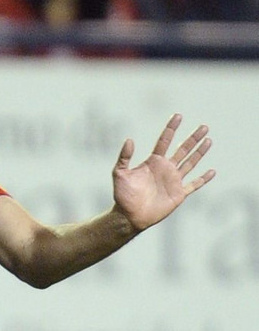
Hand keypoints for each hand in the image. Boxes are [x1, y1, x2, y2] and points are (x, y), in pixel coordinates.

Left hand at [112, 113, 214, 230]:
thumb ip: (124, 156)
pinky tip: (212, 171)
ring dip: (200, 152)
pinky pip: (194, 184)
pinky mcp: (179, 193)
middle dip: (193, 138)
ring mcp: (173, 180)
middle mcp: (165, 168)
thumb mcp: (119, 172)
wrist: (129, 215)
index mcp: (153, 161)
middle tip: (204, 126)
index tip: (178, 115)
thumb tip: (129, 139)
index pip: (164, 141)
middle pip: (183, 149)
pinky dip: (203, 178)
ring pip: (190, 163)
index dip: (171, 128)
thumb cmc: (122, 194)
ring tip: (209, 140)